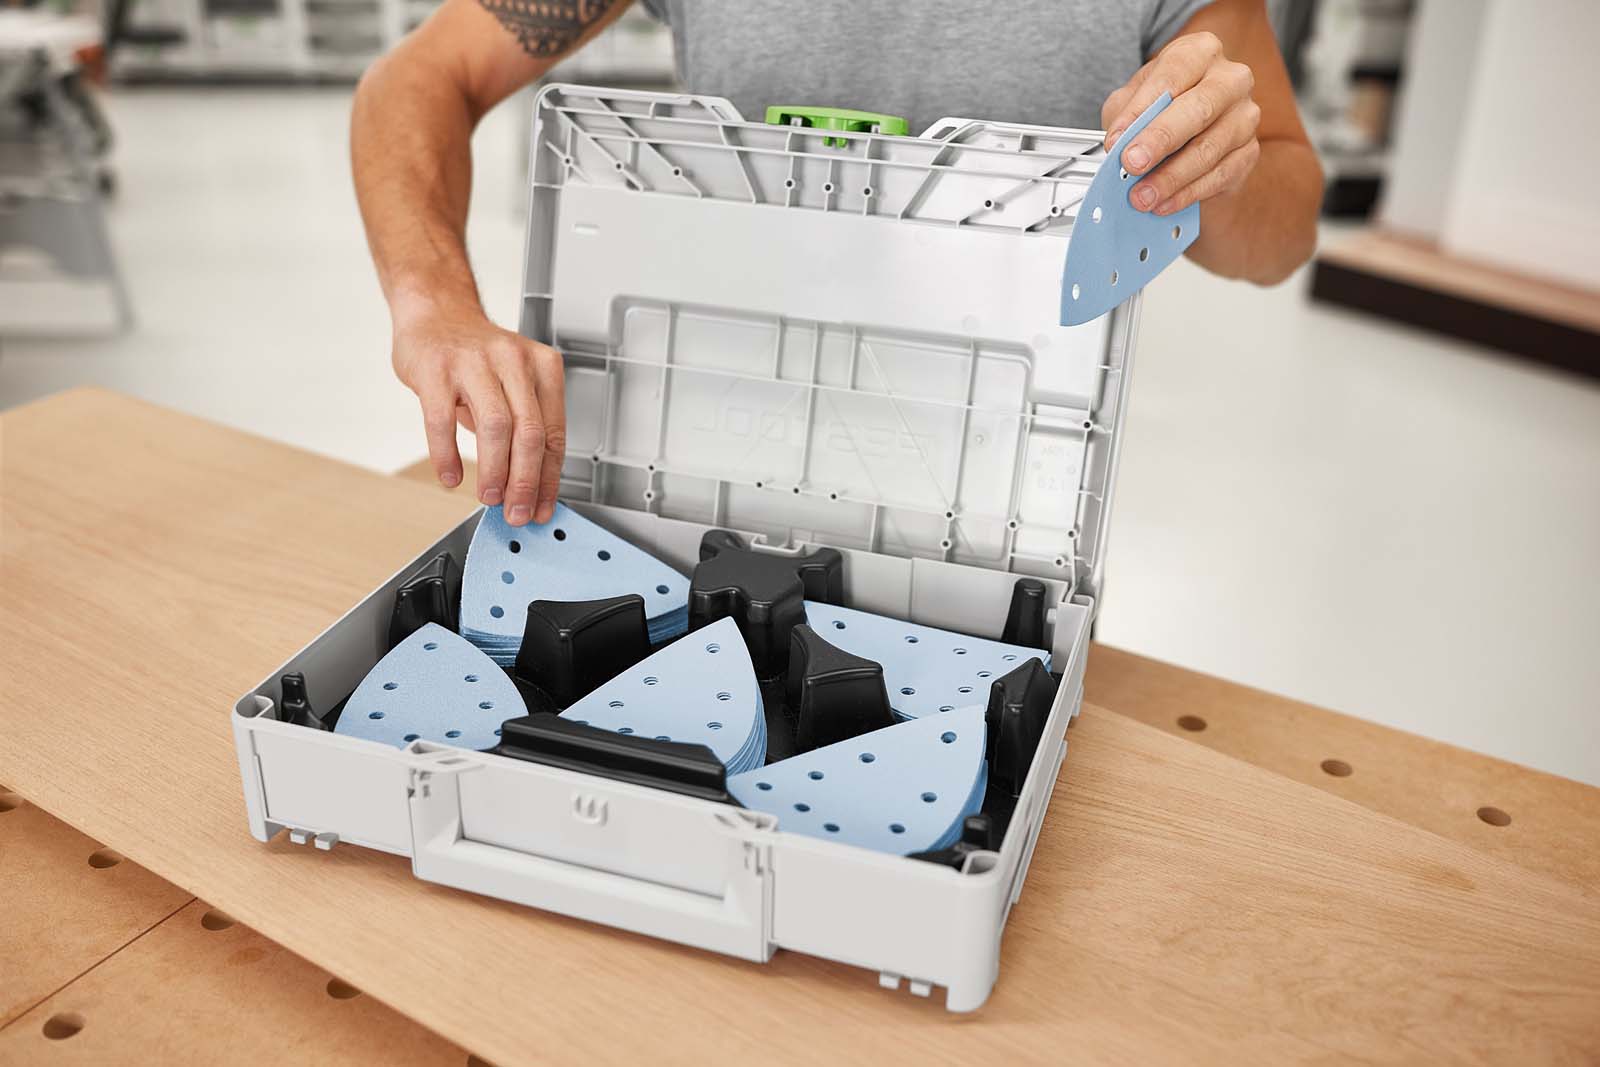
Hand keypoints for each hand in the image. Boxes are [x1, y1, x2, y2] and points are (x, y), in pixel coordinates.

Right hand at [392, 307, 564, 525]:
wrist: (436, 312)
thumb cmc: (477, 357)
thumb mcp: (514, 383)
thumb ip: (525, 427)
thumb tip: (529, 486)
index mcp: (542, 367)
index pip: (554, 433)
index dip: (549, 478)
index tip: (542, 507)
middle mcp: (513, 360)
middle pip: (529, 432)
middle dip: (526, 481)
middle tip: (516, 511)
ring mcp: (474, 362)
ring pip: (496, 427)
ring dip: (494, 472)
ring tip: (489, 497)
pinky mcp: (436, 369)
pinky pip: (443, 421)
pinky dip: (448, 455)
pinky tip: (451, 476)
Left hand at [1100, 31, 1260, 216]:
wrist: (1193, 137)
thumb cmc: (1161, 109)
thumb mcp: (1134, 101)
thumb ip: (1124, 115)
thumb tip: (1118, 143)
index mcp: (1200, 53)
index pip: (1171, 77)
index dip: (1141, 109)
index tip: (1116, 140)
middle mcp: (1230, 80)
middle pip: (1198, 109)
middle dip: (1161, 140)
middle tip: (1132, 164)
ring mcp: (1245, 116)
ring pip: (1209, 149)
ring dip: (1171, 178)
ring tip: (1142, 196)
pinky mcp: (1249, 152)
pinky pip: (1219, 176)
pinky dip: (1187, 194)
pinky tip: (1164, 204)